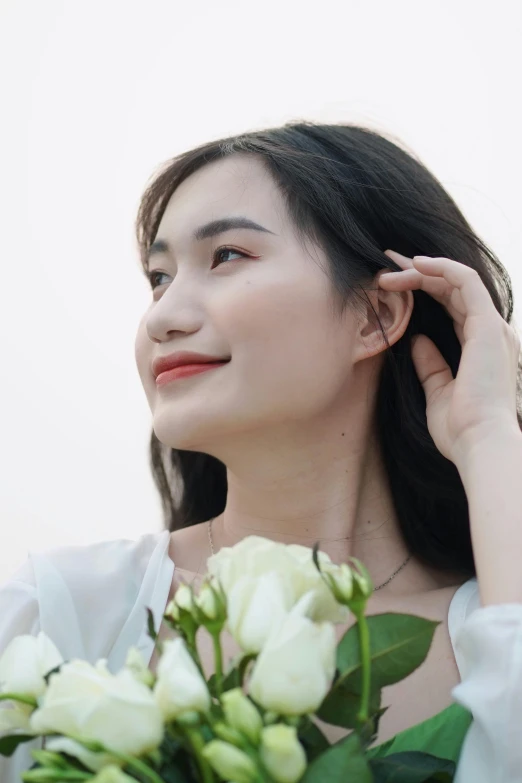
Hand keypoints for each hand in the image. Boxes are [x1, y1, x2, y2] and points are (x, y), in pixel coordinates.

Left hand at [378, 250, 520, 462]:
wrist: (479, 444)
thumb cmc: (460, 428)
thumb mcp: (438, 392)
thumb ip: (431, 366)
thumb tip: (418, 342)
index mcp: (482, 348)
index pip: (453, 306)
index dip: (425, 290)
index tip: (392, 285)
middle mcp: (491, 334)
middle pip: (454, 289)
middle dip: (419, 274)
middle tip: (386, 266)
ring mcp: (492, 328)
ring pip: (458, 280)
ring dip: (423, 270)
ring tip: (391, 266)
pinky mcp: (488, 325)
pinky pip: (466, 281)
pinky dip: (442, 268)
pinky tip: (417, 264)